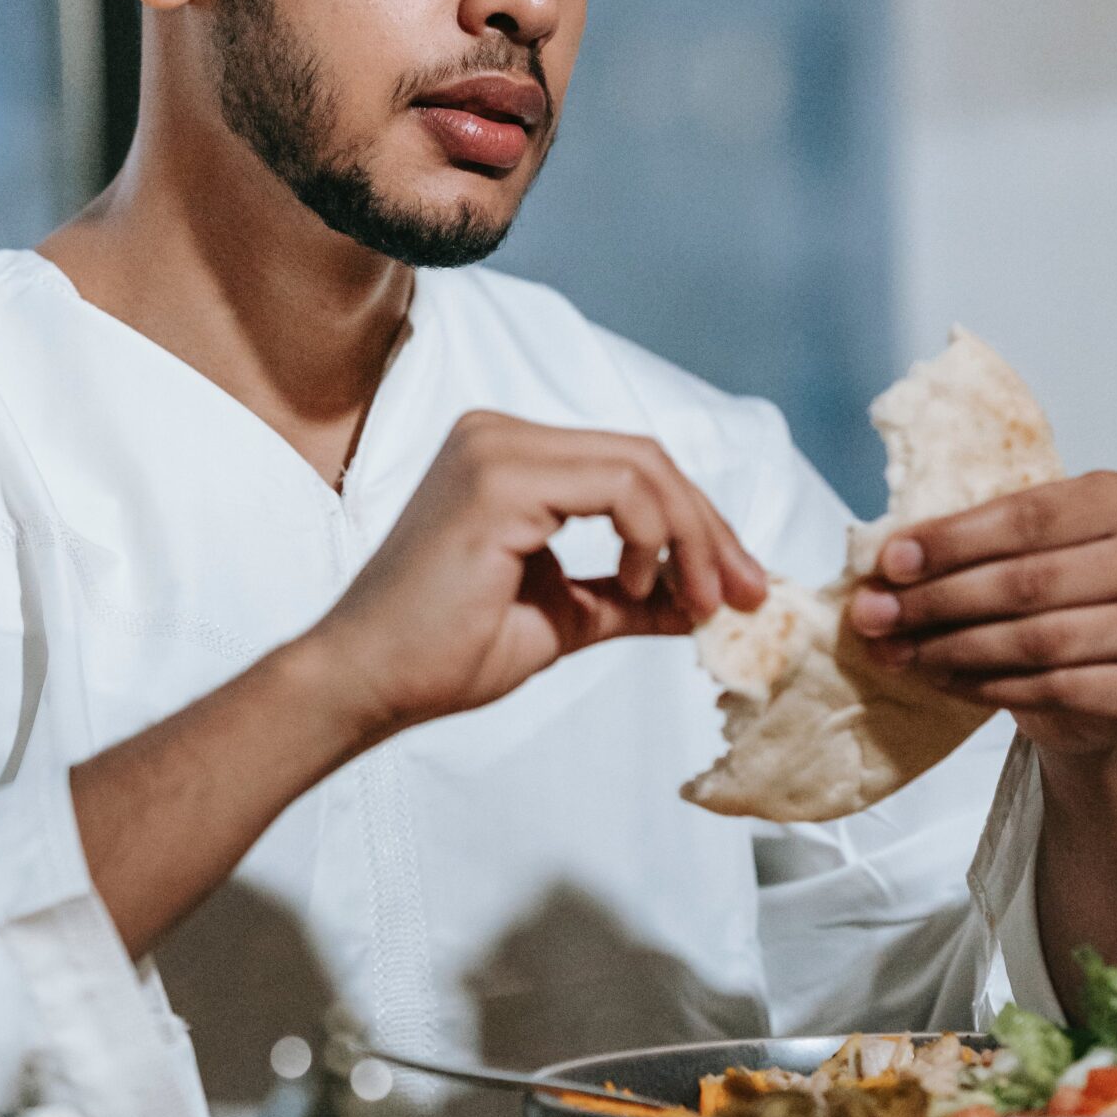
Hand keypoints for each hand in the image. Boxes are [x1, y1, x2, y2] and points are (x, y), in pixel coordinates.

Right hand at [304, 410, 766, 738]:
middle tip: (748, 595)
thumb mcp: (564, 616)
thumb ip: (631, 598)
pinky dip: (653, 537)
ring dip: (691, 537)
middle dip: (709, 528)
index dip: (697, 523)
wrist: (368, 682)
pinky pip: (617, 488)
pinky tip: (640, 586)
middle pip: (646, 457)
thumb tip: (704, 601)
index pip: (631, 466)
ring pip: (641, 466)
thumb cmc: (444, 653)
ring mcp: (495, 447)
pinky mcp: (497, 478)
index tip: (740, 589)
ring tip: (703, 603)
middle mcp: (498, 433)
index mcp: (508, 454)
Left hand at [849, 473, 1116, 757]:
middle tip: (877, 615)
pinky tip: (946, 680)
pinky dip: (990, 686)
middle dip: (939, 600)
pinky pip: (1057, 688)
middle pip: (1029, 581)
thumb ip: (973, 546)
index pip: (1029, 516)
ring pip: (1038, 640)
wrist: (1110, 673)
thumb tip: (887, 568)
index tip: (891, 562)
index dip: (953, 540)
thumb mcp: (1026, 549)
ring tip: (902, 652)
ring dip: (954, 648)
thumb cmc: (1061, 595)